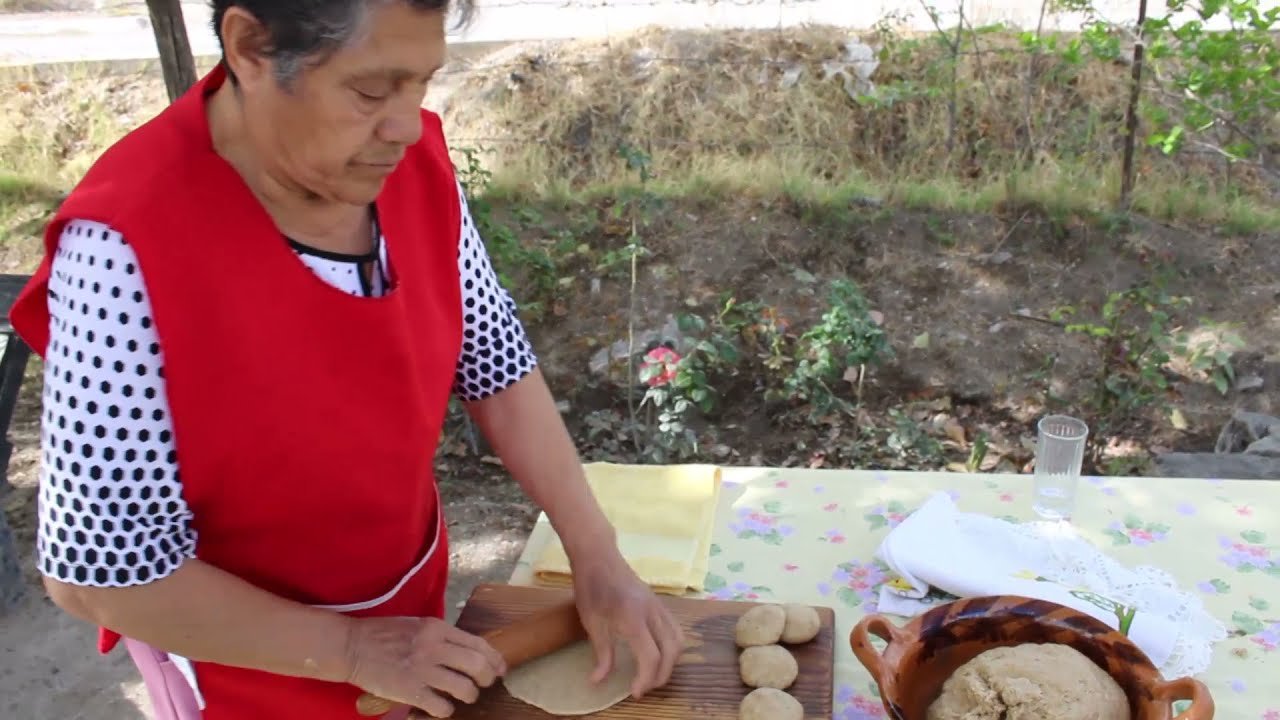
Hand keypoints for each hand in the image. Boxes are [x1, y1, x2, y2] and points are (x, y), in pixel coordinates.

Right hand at [343, 615, 505, 717]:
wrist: (351, 646)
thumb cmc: (383, 635)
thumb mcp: (418, 626)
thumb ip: (442, 636)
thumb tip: (467, 650)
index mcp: (437, 628)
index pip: (479, 644)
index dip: (495, 659)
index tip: (500, 668)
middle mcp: (434, 647)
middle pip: (477, 665)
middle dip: (487, 678)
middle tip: (485, 684)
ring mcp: (422, 669)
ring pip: (464, 688)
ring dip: (469, 695)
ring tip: (464, 696)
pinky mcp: (410, 690)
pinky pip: (441, 706)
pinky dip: (446, 709)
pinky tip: (441, 707)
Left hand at [571, 552, 684, 698]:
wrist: (599, 557)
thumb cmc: (591, 588)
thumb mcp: (592, 623)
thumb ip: (601, 654)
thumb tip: (598, 682)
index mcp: (633, 617)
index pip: (651, 656)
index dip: (645, 679)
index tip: (634, 692)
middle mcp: (652, 612)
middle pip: (671, 651)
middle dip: (661, 675)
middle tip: (643, 688)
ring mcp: (659, 606)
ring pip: (678, 640)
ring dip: (670, 662)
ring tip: (652, 674)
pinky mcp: (660, 604)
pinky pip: (675, 629)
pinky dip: (672, 648)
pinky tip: (657, 655)